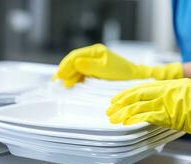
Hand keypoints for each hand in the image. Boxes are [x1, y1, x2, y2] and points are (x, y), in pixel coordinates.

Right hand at [53, 44, 182, 86]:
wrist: (133, 75)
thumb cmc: (122, 71)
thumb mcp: (105, 69)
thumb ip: (90, 66)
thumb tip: (75, 64)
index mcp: (95, 50)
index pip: (75, 56)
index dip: (66, 65)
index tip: (59, 75)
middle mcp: (92, 54)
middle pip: (74, 61)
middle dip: (65, 71)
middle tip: (57, 81)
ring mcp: (93, 61)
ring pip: (77, 68)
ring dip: (70, 76)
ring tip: (64, 85)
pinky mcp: (95, 69)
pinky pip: (82, 72)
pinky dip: (76, 78)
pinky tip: (72, 84)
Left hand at [107, 78, 190, 138]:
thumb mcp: (189, 95)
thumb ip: (171, 98)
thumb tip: (155, 106)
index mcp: (172, 84)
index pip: (143, 87)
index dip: (128, 94)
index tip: (117, 99)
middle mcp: (169, 90)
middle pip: (138, 94)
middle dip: (121, 101)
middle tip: (110, 108)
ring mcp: (170, 101)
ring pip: (140, 104)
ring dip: (125, 112)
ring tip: (113, 117)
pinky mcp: (173, 114)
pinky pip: (149, 115)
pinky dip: (136, 118)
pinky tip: (127, 122)